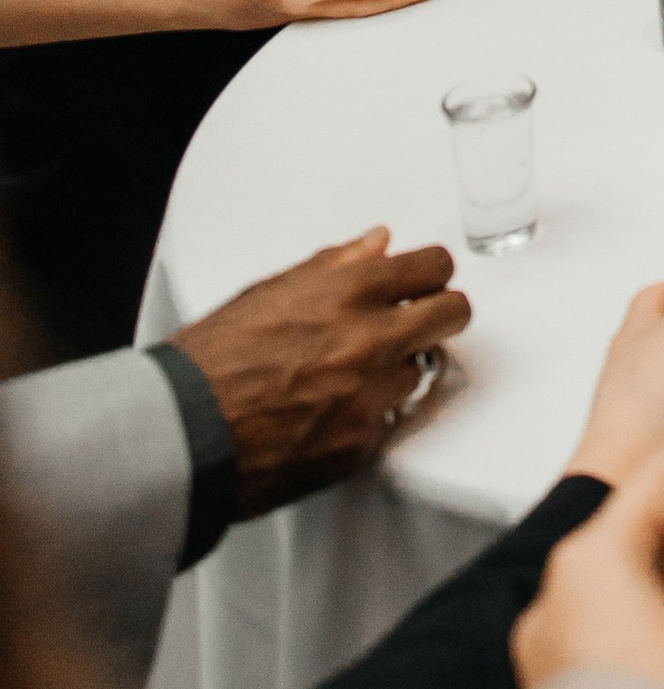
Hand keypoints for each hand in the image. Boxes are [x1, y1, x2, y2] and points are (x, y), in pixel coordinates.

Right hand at [171, 226, 470, 516]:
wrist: (185, 433)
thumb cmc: (212, 362)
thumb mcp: (270, 292)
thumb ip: (335, 265)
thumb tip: (377, 244)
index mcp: (348, 293)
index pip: (434, 267)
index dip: (430, 274)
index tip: (425, 282)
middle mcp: (370, 341)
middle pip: (452, 314)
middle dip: (439, 314)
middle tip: (417, 322)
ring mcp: (371, 395)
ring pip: (420, 371)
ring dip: (397, 370)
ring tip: (352, 374)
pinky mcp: (363, 444)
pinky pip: (391, 420)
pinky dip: (371, 414)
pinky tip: (334, 409)